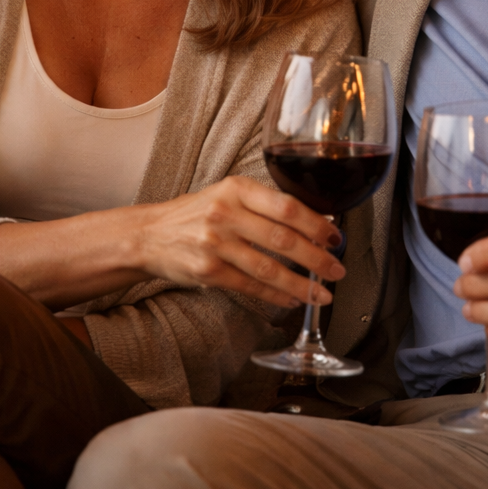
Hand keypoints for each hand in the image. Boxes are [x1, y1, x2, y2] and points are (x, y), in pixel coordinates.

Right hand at [136, 175, 345, 308]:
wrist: (150, 234)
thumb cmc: (196, 213)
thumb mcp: (227, 193)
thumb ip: (264, 204)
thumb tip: (314, 221)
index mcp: (237, 189)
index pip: (287, 207)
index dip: (316, 225)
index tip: (335, 238)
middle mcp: (226, 213)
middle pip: (283, 239)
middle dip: (317, 259)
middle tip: (337, 269)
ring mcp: (216, 244)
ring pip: (269, 268)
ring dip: (301, 285)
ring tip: (321, 294)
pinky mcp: (208, 271)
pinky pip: (250, 286)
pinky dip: (275, 295)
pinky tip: (291, 299)